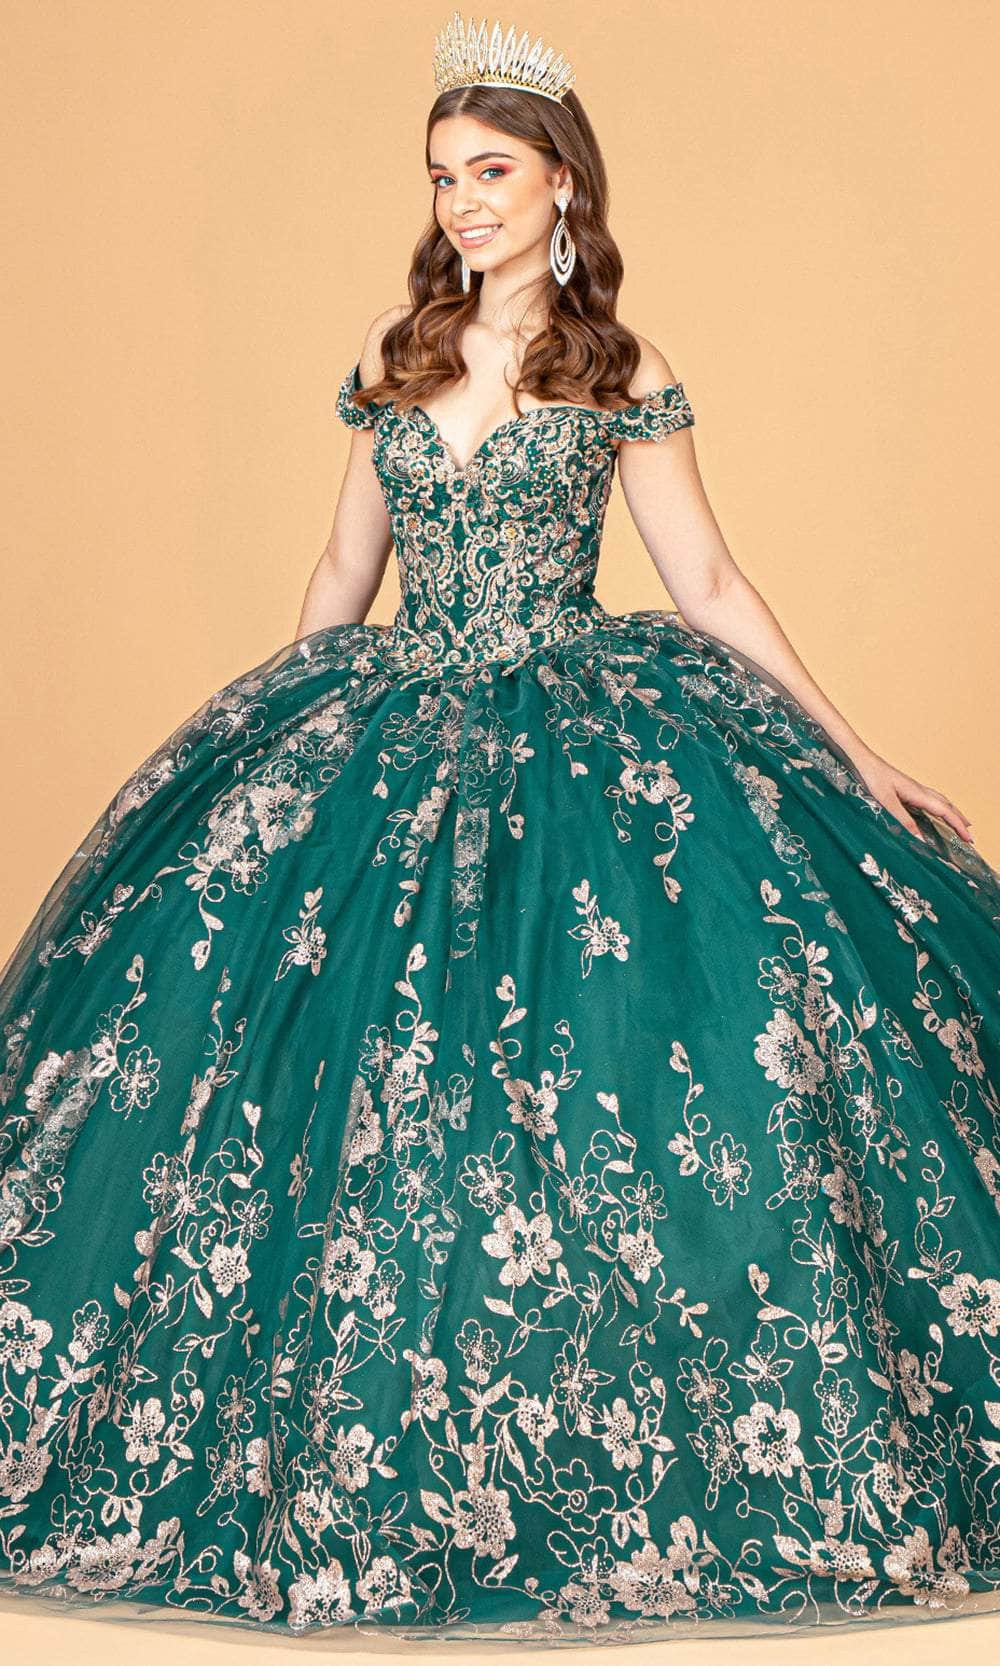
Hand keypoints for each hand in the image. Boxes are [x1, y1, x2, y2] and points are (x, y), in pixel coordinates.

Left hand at [850, 751, 974, 845]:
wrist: (864, 760)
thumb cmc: (873, 778)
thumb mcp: (886, 802)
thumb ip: (903, 820)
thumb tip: (920, 839)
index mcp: (918, 793)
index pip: (945, 811)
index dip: (958, 825)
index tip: (968, 838)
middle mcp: (920, 790)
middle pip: (947, 806)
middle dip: (960, 821)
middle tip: (969, 837)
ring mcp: (915, 788)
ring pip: (941, 801)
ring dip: (953, 813)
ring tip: (961, 824)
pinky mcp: (908, 788)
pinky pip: (931, 800)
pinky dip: (941, 808)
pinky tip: (937, 812)